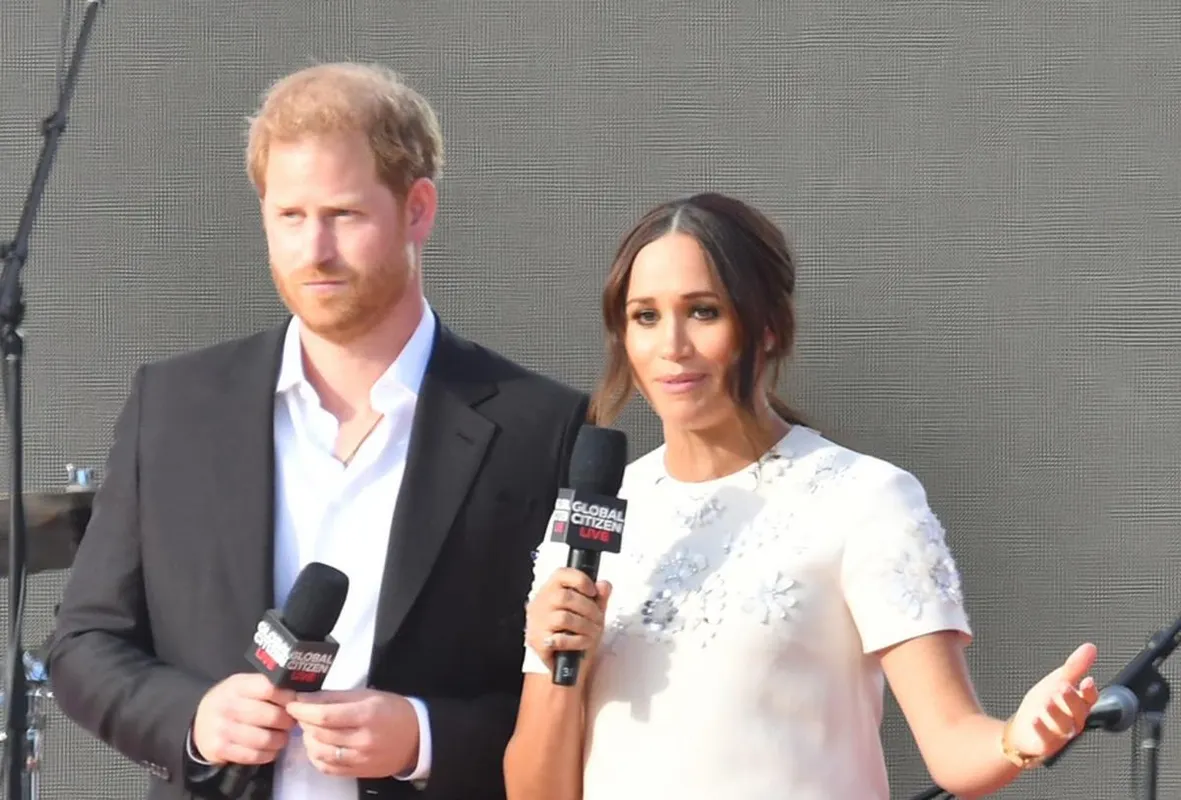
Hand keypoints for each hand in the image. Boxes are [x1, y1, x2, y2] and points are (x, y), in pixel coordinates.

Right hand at [191, 673, 296, 765]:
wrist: (200, 723)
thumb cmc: (233, 701)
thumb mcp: (245, 686)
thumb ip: (268, 687)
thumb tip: (300, 695)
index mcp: (237, 685)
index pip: (270, 688)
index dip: (288, 697)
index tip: (295, 703)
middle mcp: (227, 705)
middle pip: (272, 716)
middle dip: (288, 722)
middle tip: (291, 723)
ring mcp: (222, 728)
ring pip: (265, 739)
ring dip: (280, 740)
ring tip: (282, 736)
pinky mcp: (220, 749)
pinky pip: (254, 755)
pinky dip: (268, 754)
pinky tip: (270, 749)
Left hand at [285, 689, 418, 777]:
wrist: (417, 738)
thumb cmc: (392, 710)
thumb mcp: (368, 695)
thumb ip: (336, 697)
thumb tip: (306, 698)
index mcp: (366, 715)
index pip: (325, 715)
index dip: (303, 710)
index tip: (292, 703)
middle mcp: (362, 740)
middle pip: (319, 734)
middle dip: (304, 722)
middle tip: (302, 713)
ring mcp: (359, 759)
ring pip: (319, 752)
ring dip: (308, 739)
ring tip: (311, 729)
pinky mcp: (357, 773)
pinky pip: (326, 768)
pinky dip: (315, 757)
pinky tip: (318, 746)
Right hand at [525, 567, 611, 672]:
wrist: (565, 663)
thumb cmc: (576, 632)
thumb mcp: (591, 612)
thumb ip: (599, 597)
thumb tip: (604, 585)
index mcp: (551, 590)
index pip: (560, 574)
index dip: (580, 580)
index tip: (593, 592)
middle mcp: (540, 604)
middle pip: (565, 597)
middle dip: (589, 609)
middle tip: (599, 619)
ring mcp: (537, 623)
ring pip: (564, 618)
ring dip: (586, 626)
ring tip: (594, 632)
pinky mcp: (538, 642)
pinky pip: (560, 639)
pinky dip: (578, 641)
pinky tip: (584, 642)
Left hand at [1005, 642, 1100, 758]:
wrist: (1023, 731)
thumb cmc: (1043, 706)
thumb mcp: (1057, 681)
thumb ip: (1075, 666)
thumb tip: (1090, 648)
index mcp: (1077, 705)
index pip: (1089, 699)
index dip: (1090, 691)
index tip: (1088, 681)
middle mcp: (1071, 720)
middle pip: (1077, 712)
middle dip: (1072, 700)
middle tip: (1063, 687)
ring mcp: (1060, 734)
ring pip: (1064, 726)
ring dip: (1057, 714)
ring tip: (1049, 702)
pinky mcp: (1045, 744)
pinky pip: (1046, 739)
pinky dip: (1041, 729)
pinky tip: (1035, 720)